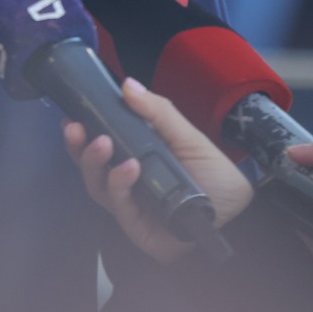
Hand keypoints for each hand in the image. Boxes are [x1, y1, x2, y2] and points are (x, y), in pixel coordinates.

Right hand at [62, 77, 252, 263]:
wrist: (240, 214)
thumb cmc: (215, 175)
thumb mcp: (188, 137)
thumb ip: (158, 112)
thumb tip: (128, 84)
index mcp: (136, 156)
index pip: (100, 144)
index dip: (82, 132)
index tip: (71, 116)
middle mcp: (127, 181)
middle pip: (91, 166)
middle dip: (79, 147)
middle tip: (76, 128)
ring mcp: (130, 205)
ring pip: (97, 185)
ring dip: (95, 163)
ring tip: (104, 144)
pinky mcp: (136, 226)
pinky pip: (118, 206)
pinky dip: (119, 185)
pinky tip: (129, 169)